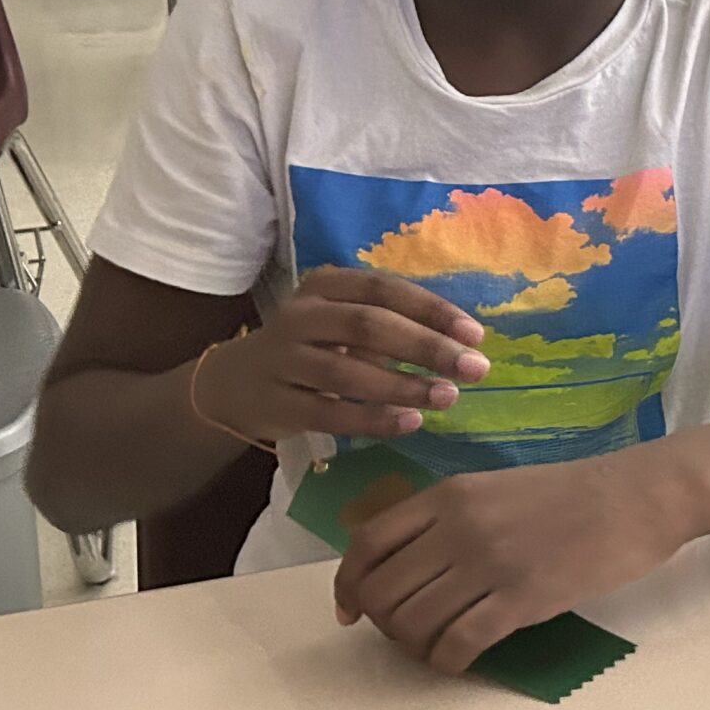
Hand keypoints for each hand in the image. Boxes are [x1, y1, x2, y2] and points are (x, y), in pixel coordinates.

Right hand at [198, 268, 489, 446]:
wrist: (233, 385)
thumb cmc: (312, 347)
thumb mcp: (344, 322)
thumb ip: (394, 325)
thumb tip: (465, 343)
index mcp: (324, 286)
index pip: (383, 289)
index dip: (432, 310)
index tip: (475, 335)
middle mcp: (300, 316)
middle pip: (369, 326)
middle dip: (427, 347)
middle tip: (474, 369)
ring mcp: (282, 360)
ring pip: (347, 372)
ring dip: (403, 385)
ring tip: (448, 397)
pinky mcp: (276, 403)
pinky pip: (329, 414)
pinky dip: (372, 420)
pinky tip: (410, 423)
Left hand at [333, 452, 686, 670]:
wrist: (637, 498)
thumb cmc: (573, 494)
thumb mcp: (496, 490)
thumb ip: (449, 520)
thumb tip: (410, 568)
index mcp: (449, 496)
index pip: (367, 544)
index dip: (348, 585)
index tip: (352, 612)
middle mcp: (458, 527)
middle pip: (383, 590)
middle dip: (385, 623)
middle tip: (410, 634)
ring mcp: (489, 563)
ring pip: (413, 622)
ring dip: (415, 647)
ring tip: (438, 647)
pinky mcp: (522, 598)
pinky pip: (457, 643)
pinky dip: (446, 662)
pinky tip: (460, 661)